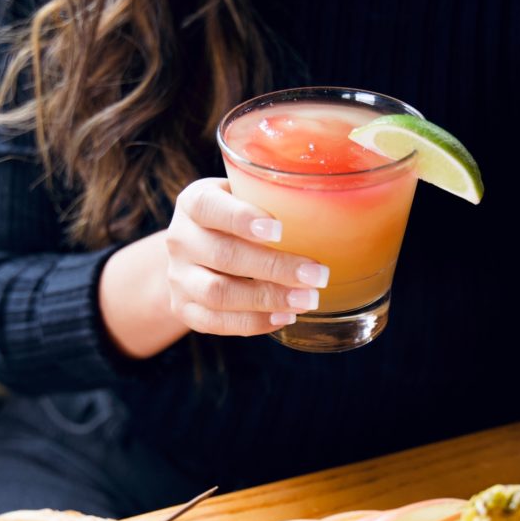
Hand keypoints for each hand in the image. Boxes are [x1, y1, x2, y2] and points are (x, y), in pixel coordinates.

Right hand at [165, 178, 328, 336]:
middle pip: (223, 256)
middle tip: (317, 275)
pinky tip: (284, 317)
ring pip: (218, 294)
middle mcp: (180, 239)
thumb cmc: (235, 217)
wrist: (192, 251)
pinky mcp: (183, 308)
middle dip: (274, 268)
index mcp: (194, 203)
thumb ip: (275, 198)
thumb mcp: (245, 197)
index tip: (278, 230)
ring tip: (307, 300)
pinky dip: (253, 323)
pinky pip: (215, 323)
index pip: (210, 208)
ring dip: (267, 299)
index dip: (241, 218)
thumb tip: (340, 206)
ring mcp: (179, 277)